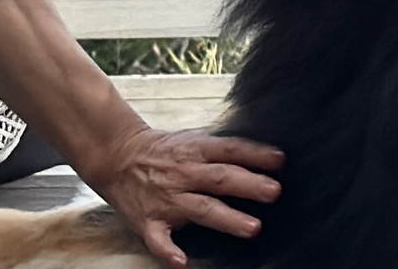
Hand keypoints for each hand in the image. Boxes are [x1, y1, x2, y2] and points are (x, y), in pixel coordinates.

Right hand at [75, 125, 284, 265]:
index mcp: (196, 150)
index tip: (280, 161)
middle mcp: (184, 174)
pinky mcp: (149, 221)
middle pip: (220, 178)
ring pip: (201, 208)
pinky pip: (159, 239)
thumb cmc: (164, 151)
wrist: (117, 156)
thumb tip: (266, 158)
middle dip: (248, 185)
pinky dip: (169, 252)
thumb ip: (224, 150)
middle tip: (274, 192)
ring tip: (252, 228)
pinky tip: (182, 262)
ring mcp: (167, 199)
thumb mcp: (193, 139)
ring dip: (227, 218)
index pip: (230, 150)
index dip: (255, 154)